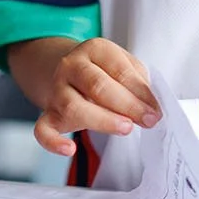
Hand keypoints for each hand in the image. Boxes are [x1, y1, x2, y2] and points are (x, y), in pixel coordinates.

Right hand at [32, 39, 158, 157]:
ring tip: (125, 128)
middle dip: (126, 105)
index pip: (119, 69)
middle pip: (97, 85)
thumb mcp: (123, 64)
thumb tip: (150, 106)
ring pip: (73, 107)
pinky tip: (70, 149)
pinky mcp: (48, 114)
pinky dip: (54, 142)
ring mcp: (57, 91)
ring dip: (102, 120)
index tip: (156, 110)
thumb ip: (138, 81)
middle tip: (146, 120)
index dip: (140, 91)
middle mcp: (71, 67)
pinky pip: (42, 129)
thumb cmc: (102, 71)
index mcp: (94, 49)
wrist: (65, 69)